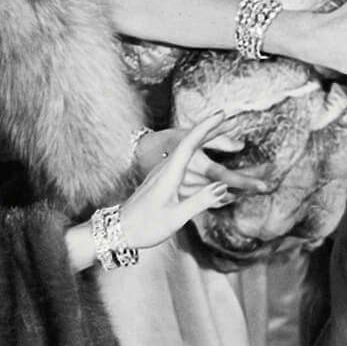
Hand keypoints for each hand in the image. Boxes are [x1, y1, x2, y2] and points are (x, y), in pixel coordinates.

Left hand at [119, 111, 243, 251]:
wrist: (118, 231)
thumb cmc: (145, 226)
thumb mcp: (175, 217)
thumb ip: (200, 201)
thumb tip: (224, 186)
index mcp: (169, 174)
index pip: (190, 143)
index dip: (206, 127)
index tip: (221, 114)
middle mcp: (166, 169)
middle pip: (190, 142)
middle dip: (210, 129)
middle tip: (227, 118)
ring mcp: (163, 174)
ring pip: (187, 151)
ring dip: (204, 139)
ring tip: (221, 132)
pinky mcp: (162, 181)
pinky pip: (184, 162)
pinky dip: (197, 154)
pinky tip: (203, 157)